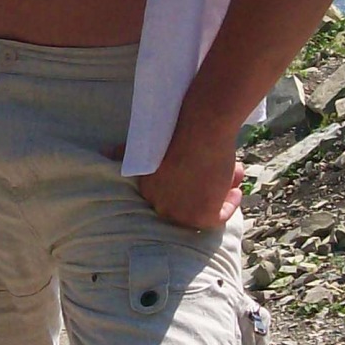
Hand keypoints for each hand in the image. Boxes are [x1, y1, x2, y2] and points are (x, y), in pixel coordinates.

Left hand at [119, 121, 244, 231]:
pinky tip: (235, 191)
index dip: (190, 185)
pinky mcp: (203, 216)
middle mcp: (161, 206)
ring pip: (206, 209)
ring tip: (231, 174)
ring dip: (221, 193)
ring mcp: (182, 214)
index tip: (204, 173)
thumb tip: (108, 151)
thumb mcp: (148, 145)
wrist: (202, 127)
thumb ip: (128, 153)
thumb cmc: (180, 130)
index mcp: (148, 190)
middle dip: (208, 189)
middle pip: (190, 203)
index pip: (172, 197)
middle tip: (221, 174)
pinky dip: (230, 205)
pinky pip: (220, 217)